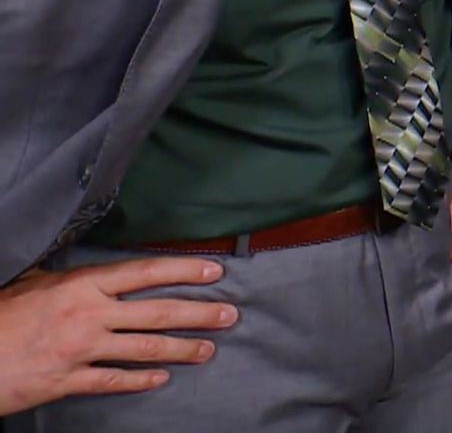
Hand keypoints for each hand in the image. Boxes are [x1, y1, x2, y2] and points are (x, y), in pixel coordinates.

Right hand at [0, 258, 235, 415]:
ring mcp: (81, 349)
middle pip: (158, 312)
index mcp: (82, 285)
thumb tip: (93, 269)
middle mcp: (88, 315)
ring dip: (182, 349)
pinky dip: (141, 380)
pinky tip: (161, 379)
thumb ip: (70, 277)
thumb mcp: (35, 284)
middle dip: (199, 313)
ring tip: (209, 348)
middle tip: (230, 314)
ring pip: (145, 348)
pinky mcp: (69, 380)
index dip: (184, 269)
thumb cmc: (0, 316)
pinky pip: (115, 380)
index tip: (215, 270)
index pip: (145, 272)